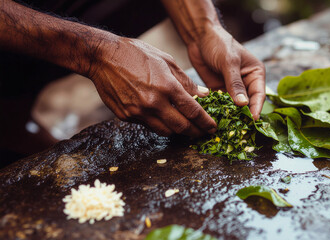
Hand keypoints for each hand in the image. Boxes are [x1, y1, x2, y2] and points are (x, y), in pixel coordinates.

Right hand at [90, 37, 216, 136]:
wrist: (103, 57)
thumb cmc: (136, 54)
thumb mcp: (166, 61)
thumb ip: (186, 81)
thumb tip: (204, 95)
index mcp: (167, 86)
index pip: (192, 111)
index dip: (205, 122)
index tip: (213, 127)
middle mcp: (154, 103)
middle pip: (181, 127)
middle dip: (195, 132)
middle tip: (203, 133)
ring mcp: (138, 112)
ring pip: (165, 131)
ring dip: (178, 132)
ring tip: (186, 128)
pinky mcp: (126, 116)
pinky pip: (148, 126)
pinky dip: (159, 124)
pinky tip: (164, 119)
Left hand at [187, 26, 265, 119]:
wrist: (200, 37)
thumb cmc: (219, 44)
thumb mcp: (229, 62)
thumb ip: (234, 83)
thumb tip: (243, 104)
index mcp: (255, 74)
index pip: (259, 95)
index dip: (256, 109)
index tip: (252, 121)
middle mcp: (246, 83)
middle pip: (247, 104)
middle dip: (243, 116)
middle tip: (239, 129)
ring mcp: (232, 89)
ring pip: (234, 107)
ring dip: (230, 116)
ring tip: (226, 128)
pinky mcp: (219, 91)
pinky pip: (221, 105)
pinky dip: (218, 112)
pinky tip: (214, 121)